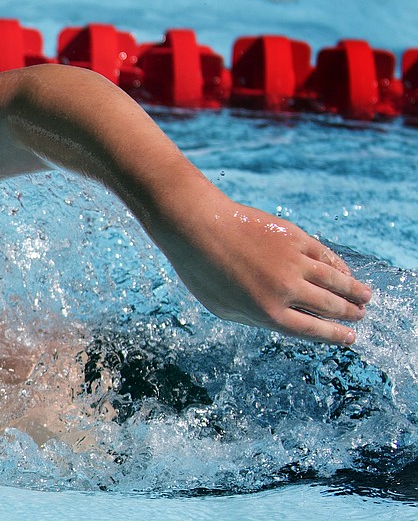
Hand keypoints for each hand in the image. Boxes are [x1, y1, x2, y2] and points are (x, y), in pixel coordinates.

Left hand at [158, 197, 371, 344]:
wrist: (197, 226)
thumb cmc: (200, 270)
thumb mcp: (222, 306)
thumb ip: (254, 316)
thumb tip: (281, 318)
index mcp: (267, 313)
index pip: (313, 329)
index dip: (335, 335)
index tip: (350, 337)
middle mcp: (286, 290)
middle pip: (329, 306)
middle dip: (349, 313)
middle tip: (360, 316)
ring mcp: (293, 262)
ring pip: (335, 280)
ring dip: (354, 290)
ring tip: (366, 297)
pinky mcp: (295, 238)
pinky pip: (325, 256)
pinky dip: (340, 266)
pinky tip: (346, 272)